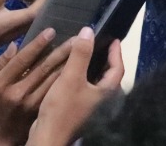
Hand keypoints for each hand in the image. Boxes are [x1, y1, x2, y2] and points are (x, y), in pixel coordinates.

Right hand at [0, 31, 71, 145]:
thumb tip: (16, 45)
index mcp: (0, 84)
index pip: (23, 59)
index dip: (38, 44)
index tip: (52, 30)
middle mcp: (16, 93)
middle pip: (42, 67)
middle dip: (60, 50)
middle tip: (76, 37)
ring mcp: (29, 104)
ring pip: (52, 79)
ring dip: (67, 63)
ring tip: (80, 48)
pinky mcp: (38, 111)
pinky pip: (54, 91)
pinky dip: (65, 79)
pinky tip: (75, 69)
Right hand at [28, 27, 124, 145]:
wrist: (48, 137)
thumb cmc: (62, 108)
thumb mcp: (71, 77)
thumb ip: (80, 54)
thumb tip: (88, 30)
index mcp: (107, 92)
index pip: (118, 68)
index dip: (116, 52)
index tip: (114, 39)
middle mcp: (104, 100)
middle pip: (109, 75)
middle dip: (106, 59)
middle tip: (100, 44)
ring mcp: (92, 107)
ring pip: (98, 83)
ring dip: (93, 68)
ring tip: (86, 55)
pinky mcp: (81, 110)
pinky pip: (87, 89)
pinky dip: (84, 78)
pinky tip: (73, 74)